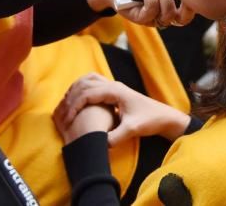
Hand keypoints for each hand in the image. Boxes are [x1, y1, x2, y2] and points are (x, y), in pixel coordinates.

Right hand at [55, 73, 192, 145]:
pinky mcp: (114, 91)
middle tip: (60, 116)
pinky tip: (76, 103)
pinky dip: (80, 90)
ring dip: (73, 92)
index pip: (86, 93)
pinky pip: (92, 84)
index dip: (73, 106)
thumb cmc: (150, 121)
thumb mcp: (132, 130)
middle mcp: (113, 85)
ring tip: (65, 109)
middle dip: (69, 99)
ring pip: (86, 81)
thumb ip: (115, 137)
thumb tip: (99, 144)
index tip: (66, 121)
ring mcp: (113, 86)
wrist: (164, 116)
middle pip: (83, 84)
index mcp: (115, 91)